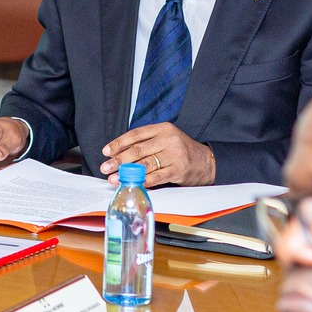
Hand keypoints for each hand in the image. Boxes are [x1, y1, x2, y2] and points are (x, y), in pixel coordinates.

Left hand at [100, 123, 214, 186]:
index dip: (119, 143)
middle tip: (105, 167)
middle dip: (119, 160)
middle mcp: (168, 139)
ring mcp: (174, 155)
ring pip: (145, 164)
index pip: (136, 134)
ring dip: (127, 173)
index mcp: (162, 129)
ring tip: (114, 178)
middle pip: (138, 150)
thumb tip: (120, 153)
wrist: (206, 161)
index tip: (106, 151)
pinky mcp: (178, 170)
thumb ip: (147, 143)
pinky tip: (133, 183)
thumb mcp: (166, 139)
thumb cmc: (181, 150)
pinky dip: (143, 181)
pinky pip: (156, 177)